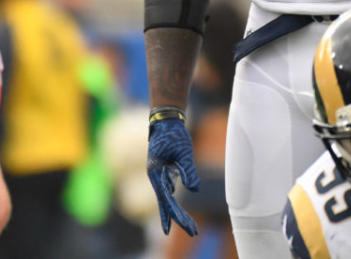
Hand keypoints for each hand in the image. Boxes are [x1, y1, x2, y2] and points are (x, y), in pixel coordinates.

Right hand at [147, 115, 199, 235]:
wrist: (166, 119)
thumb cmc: (174, 134)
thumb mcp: (184, 152)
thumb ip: (188, 171)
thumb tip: (195, 190)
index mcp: (156, 174)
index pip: (167, 200)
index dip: (175, 216)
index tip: (181, 230)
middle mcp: (156, 177)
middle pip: (166, 203)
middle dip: (179, 218)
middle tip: (193, 232)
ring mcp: (159, 174)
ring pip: (167, 198)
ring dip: (176, 212)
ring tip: (189, 225)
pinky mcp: (164, 170)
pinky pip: (169, 189)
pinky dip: (173, 200)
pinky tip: (176, 210)